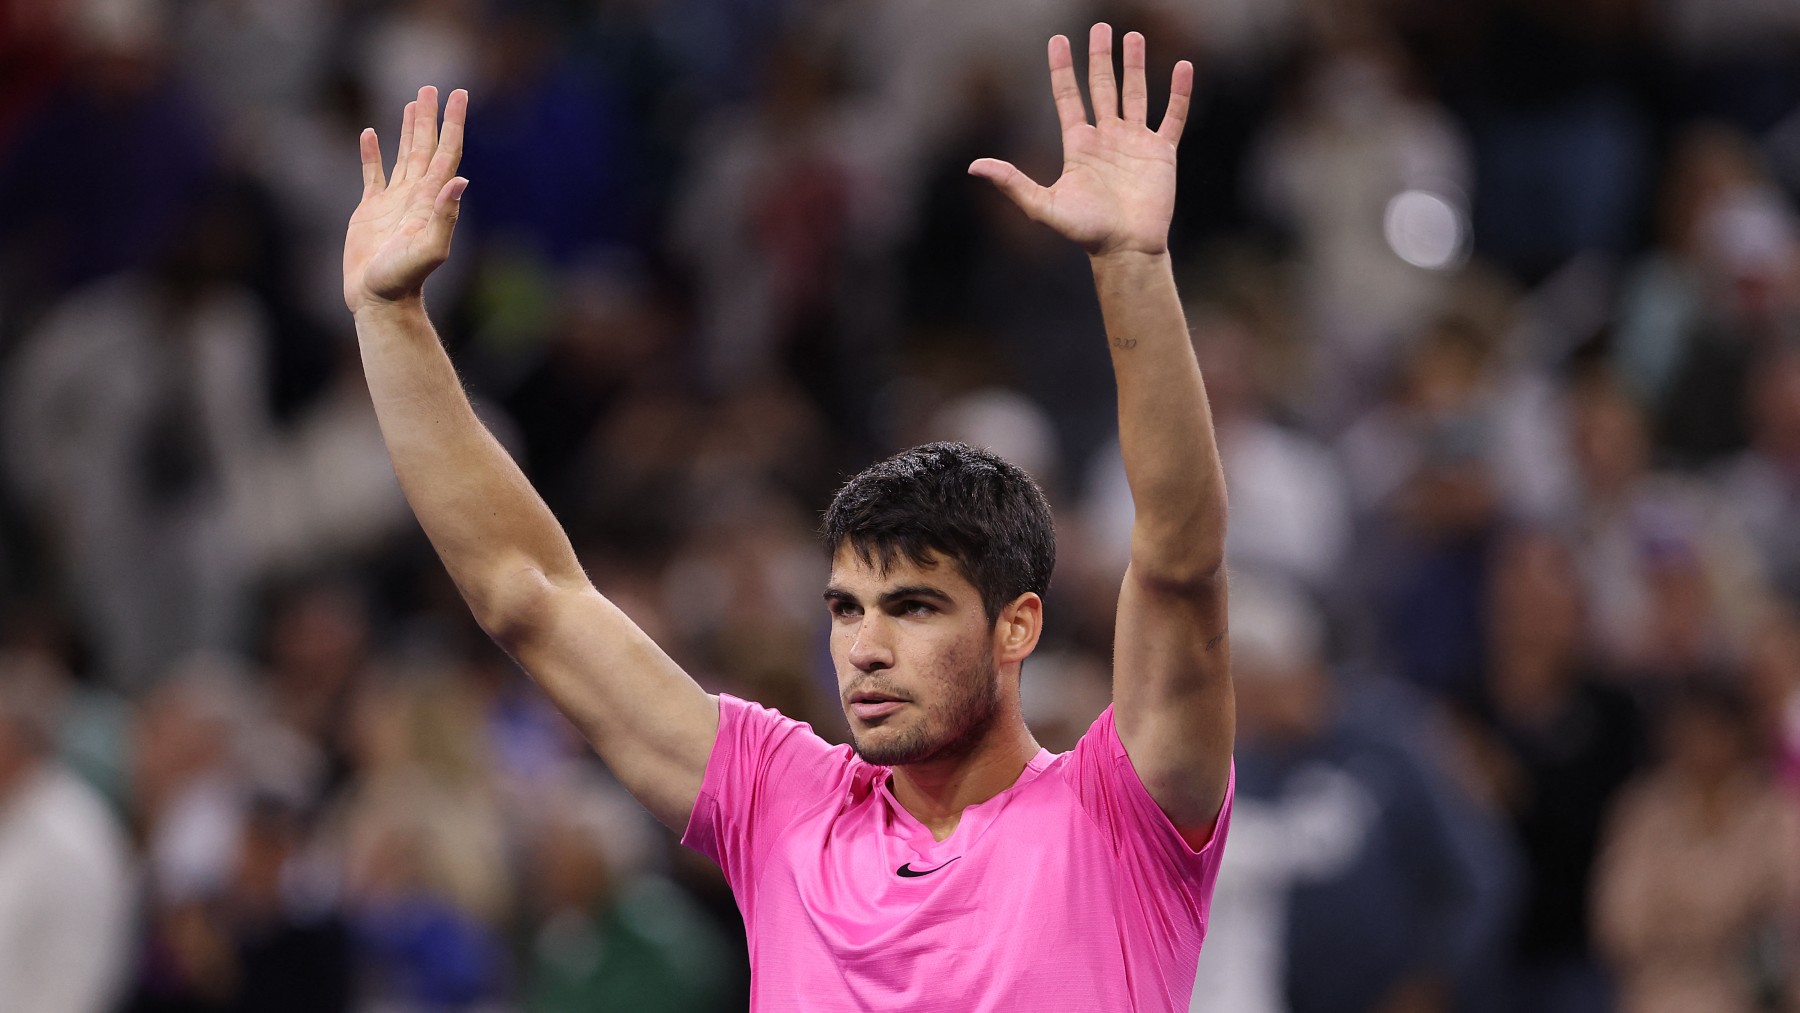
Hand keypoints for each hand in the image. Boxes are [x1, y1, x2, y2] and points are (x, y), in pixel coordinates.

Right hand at [343, 86, 468, 313]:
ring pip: (404, 155)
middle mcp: (416, 195)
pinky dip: (371, 154)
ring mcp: (394, 201)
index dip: (453, 123)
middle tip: (433, 87)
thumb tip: (460, 179)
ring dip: (409, 129)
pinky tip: (368, 134)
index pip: (446, 153)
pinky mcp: (371, 211)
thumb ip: (446, 215)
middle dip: (431, 117)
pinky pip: (372, 174)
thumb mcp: (429, 248)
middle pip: (427, 147)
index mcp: (431, 198)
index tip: (460, 94)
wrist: (379, 299)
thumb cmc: (404, 278)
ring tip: (413, 102)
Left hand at [969, 26, 1190, 257]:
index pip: (1068, 97)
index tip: (1057, 40)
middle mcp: (1106, 138)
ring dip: (1134, 65)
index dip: (1062, 69)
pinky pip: (1173, 116)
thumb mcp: (1043, 206)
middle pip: (1102, 87)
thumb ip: (1012, 182)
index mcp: (1079, 145)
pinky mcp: (1162, 153)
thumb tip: (973, 166)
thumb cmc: (1085, 232)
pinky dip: (1179, 93)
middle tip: (1100, 26)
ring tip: (1133, 36)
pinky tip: (1183, 68)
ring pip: (1136, 94)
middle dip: (1100, 57)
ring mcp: (1135, 143)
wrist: (1126, 250)